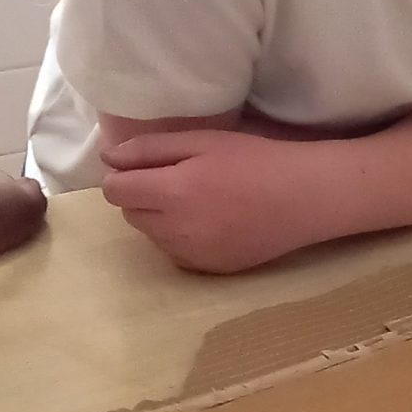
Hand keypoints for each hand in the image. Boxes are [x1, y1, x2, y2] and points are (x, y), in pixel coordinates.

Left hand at [101, 128, 320, 272]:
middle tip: (178, 180)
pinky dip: (181, 239)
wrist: (303, 199)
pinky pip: (175, 253)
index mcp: (171, 193)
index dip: (124, 175)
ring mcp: (192, 255)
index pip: (114, 190)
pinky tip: (210, 223)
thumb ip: (149, 149)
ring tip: (196, 202)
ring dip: (160, 219)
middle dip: (143, 196)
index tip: (147, 167)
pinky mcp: (209, 269)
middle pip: (130, 213)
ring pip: (150, 236)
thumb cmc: (255, 160)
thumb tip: (108, 161)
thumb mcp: (201, 141)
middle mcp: (175, 231)